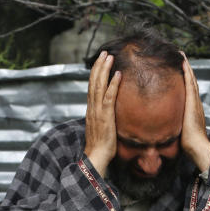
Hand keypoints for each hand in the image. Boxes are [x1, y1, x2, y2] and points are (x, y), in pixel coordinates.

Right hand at [84, 51, 121, 177]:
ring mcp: (98, 112)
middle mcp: (92, 108)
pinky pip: (109, 98)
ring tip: (109, 57)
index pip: (92, 87)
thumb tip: (110, 113)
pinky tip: (118, 75)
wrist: (96, 157)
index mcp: (91, 109)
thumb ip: (103, 117)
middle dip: (99, 66)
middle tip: (104, 52)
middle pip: (94, 82)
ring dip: (104, 70)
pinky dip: (113, 85)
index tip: (100, 61)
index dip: (95, 73)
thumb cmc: (100, 146)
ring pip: (99, 86)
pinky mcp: (105, 117)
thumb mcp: (101, 128)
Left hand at [180, 55, 209, 173]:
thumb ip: (172, 126)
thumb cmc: (187, 143)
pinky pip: (190, 83)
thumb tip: (161, 128)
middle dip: (186, 69)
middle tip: (180, 56)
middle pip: (190, 81)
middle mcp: (195, 102)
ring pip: (191, 79)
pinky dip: (187, 72)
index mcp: (192, 108)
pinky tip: (183, 63)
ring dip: (187, 66)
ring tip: (181, 54)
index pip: (188, 90)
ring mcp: (195, 101)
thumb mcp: (178, 130)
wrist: (196, 146)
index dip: (184, 79)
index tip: (179, 69)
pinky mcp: (193, 102)